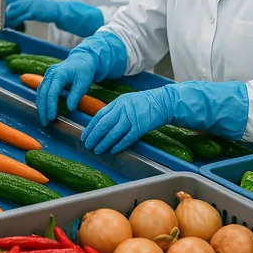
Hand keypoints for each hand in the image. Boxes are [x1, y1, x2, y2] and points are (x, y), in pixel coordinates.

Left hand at [5, 0, 58, 28]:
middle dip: (6, 15)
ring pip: (14, 12)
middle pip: (11, 7)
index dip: (7, 10)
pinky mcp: (33, 13)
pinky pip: (20, 17)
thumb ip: (27, 6)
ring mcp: (30, 6)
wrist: (58, 10)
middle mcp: (27, 0)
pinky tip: (12, 25)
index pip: (13, 3)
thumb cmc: (47, 10)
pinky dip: (15, 22)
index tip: (4, 16)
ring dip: (9, 19)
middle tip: (2, 21)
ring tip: (5, 24)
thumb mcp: (36, 5)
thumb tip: (18, 11)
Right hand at [35, 51, 98, 125]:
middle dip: (43, 109)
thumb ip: (75, 96)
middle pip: (43, 93)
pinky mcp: (47, 78)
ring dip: (41, 106)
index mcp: (59, 73)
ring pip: (40, 92)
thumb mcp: (83, 83)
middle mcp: (50, 73)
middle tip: (45, 123)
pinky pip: (41, 91)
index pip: (52, 92)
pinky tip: (44, 110)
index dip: (51, 106)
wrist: (82, 59)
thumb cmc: (84, 71)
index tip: (52, 117)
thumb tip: (69, 109)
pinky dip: (42, 101)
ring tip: (44, 119)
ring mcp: (47, 75)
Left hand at [80, 81, 250, 153]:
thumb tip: (103, 123)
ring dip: (104, 142)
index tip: (84, 135)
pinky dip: (119, 144)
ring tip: (97, 150)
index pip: (100, 115)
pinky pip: (128, 137)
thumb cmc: (147, 104)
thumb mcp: (129, 103)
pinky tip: (113, 150)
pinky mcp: (142, 125)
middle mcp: (124, 108)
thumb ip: (116, 111)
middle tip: (87, 145)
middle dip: (94, 136)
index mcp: (119, 102)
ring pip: (114, 132)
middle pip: (104, 124)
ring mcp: (133, 117)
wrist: (167, 102)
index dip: (91, 127)